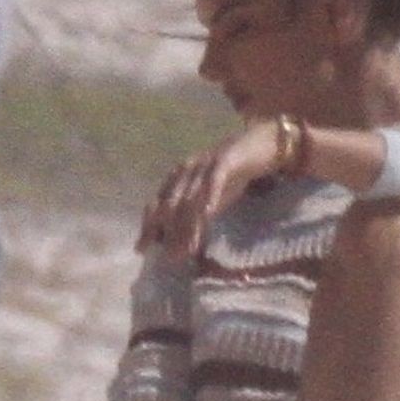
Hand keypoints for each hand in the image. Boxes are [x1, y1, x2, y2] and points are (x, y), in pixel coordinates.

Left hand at [138, 119, 280, 256]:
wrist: (257, 143)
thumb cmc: (230, 175)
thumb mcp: (208, 197)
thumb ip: (194, 217)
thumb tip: (180, 248)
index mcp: (177, 178)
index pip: (157, 204)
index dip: (148, 227)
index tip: (141, 249)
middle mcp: (185, 171)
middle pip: (170, 204)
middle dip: (165, 231)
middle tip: (167, 257)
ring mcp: (203, 165)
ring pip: (191, 197)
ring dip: (187, 225)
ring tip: (187, 249)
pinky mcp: (224, 161)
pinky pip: (215, 180)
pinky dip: (210, 196)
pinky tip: (208, 214)